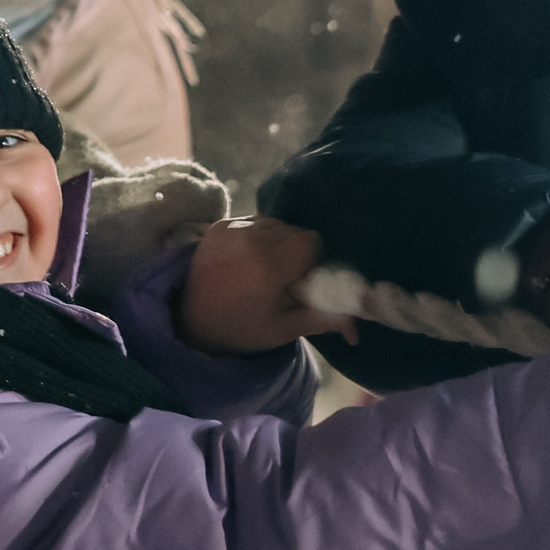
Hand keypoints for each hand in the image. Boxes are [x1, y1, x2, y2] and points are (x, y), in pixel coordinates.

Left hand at [176, 217, 358, 355]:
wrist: (191, 321)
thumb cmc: (242, 328)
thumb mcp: (285, 328)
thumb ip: (324, 319)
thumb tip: (358, 326)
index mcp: (268, 267)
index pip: (311, 242)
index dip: (313, 261)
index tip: (302, 280)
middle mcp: (249, 240)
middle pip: (294, 230)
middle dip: (296, 252)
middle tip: (284, 278)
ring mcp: (230, 229)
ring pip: (275, 223)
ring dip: (278, 242)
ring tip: (264, 269)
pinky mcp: (217, 225)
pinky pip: (253, 221)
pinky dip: (258, 237)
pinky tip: (247, 260)